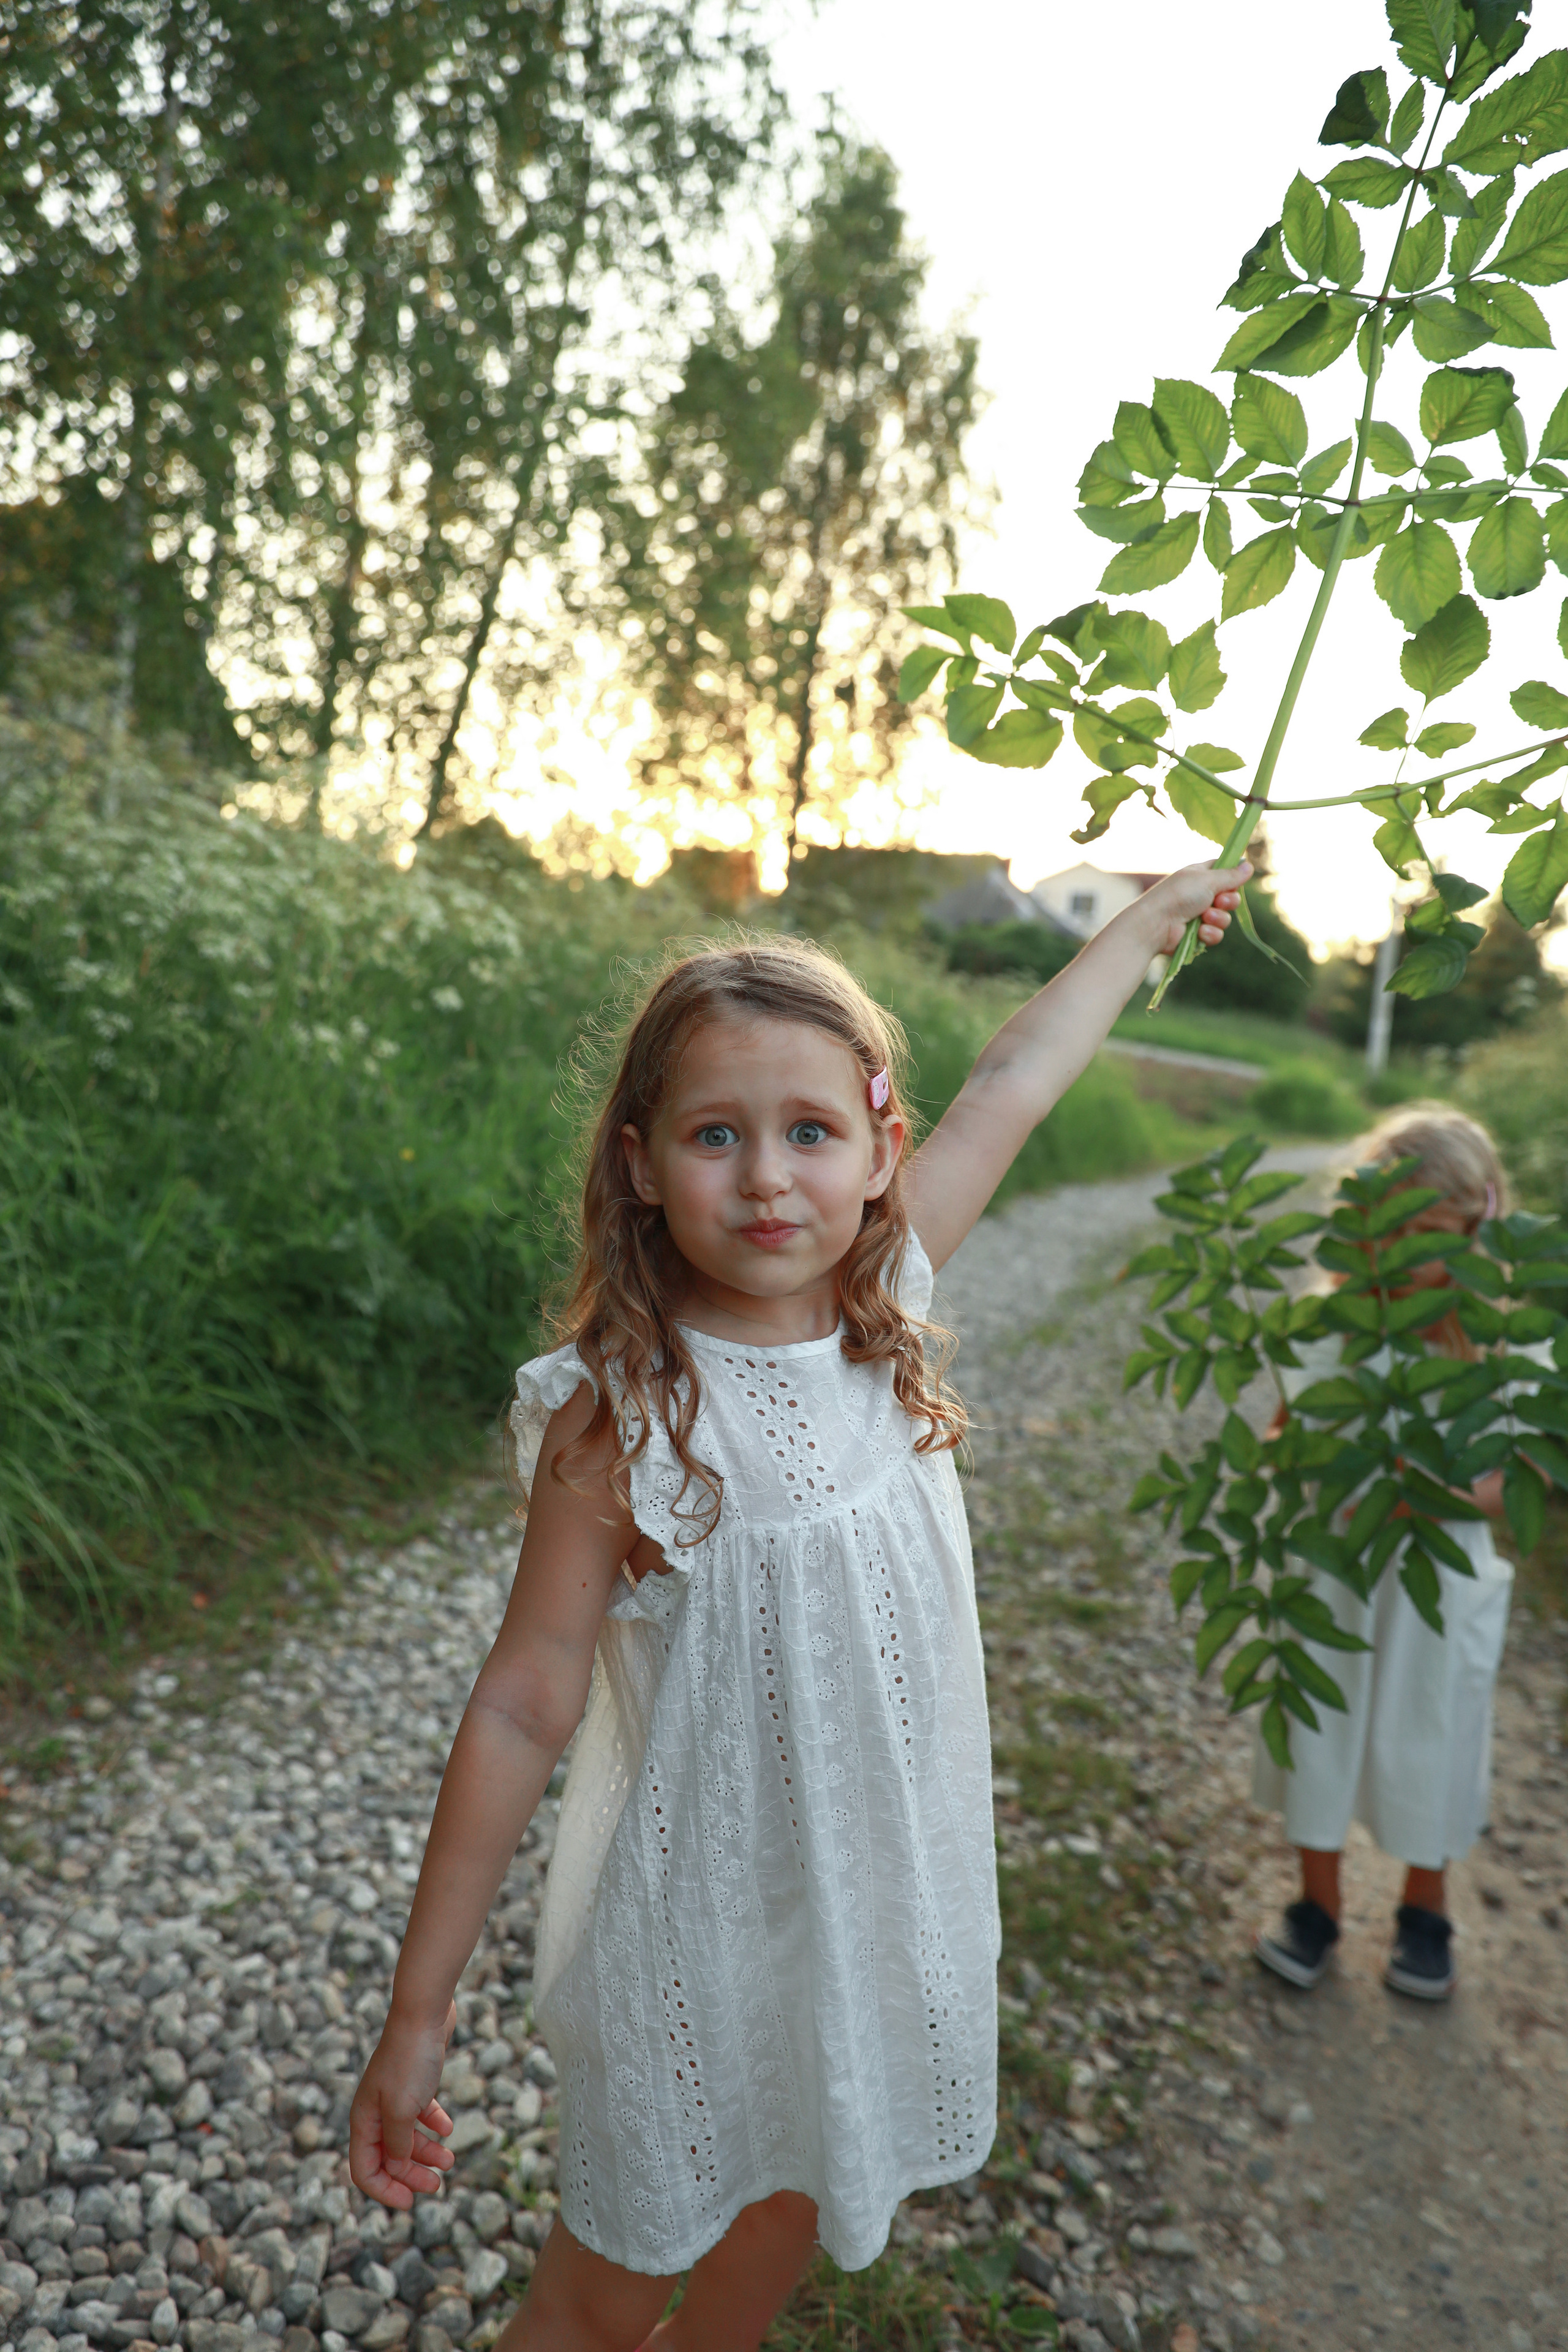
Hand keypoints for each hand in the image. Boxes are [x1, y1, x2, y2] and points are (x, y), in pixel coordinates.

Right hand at [349, 2000, 457, 2208]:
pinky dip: (433, 2124)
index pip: (364, 2169)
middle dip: (411, 2175)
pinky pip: (421, 2113)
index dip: (384, 2190)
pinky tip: (447, 2129)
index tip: (411, 2202)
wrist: (424, 2012)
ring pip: (407, 2137)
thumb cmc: (410, 2060)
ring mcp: (395, 2095)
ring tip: (451, 2159)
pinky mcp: (415, 2081)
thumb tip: (396, 2169)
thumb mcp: (403, 2110)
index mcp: (364, 2120)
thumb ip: (398, 2145)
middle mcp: (376, 2110)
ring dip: (426, 2152)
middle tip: (438, 2185)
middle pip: (388, 2157)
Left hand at [1143, 860, 1252, 955]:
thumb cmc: (1179, 896)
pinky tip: (1200, 932)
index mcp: (1200, 875)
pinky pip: (1216, 934)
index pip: (1223, 870)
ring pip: (1225, 918)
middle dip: (1229, 901)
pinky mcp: (1196, 934)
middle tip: (1219, 901)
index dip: (1233, 875)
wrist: (1155, 924)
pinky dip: (1210, 933)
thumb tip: (1248, 864)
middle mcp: (1200, 893)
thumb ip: (1230, 875)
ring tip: (1204, 917)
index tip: (1237, 878)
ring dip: (1218, 918)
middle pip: (1230, 896)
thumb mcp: (1207, 880)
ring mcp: (1198, 914)